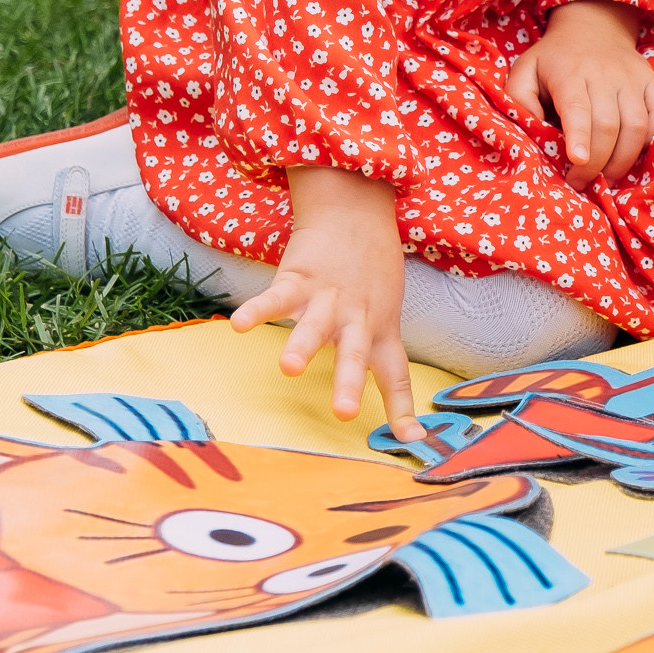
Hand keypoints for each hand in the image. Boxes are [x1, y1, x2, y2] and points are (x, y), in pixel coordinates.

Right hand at [229, 166, 419, 434]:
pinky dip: (257, 310)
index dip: (402, 407)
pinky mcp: (298, 279)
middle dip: (347, 383)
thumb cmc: (369, 271)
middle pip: (354, 354)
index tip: (414, 440)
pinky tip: (239, 325)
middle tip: (341, 412)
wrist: (354, 212)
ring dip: (302, 345)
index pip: (395, 374)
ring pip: (314, 326)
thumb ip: (373, 347)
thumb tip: (360, 388)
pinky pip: (275, 297)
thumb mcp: (384, 310)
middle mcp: (355, 319)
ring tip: (290, 368)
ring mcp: (327, 299)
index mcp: (380, 330)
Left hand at [507, 1, 653, 186]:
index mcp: (570, 73)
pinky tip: (635, 153)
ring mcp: (632, 78)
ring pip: (637, 125)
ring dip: (624, 160)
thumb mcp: (525, 71)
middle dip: (597, 163)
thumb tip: (531, 133)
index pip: (578, 108)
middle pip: (608, 125)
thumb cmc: (553, 60)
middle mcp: (604, 74)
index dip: (580, 137)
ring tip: (606, 178)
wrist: (593, 25)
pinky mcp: (652, 82)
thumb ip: (519, 100)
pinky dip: (653, 139)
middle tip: (581, 183)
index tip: (577, 161)